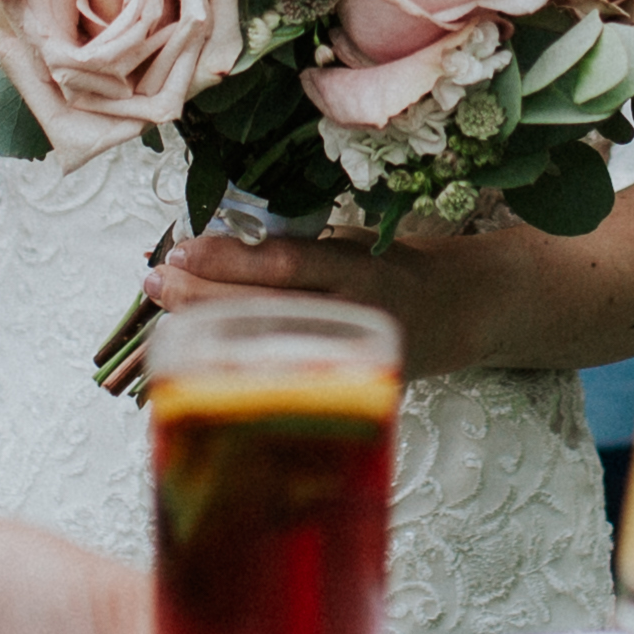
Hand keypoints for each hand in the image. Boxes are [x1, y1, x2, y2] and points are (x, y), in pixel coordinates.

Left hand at [148, 200, 633, 381]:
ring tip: (163, 307)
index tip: (182, 246)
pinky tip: (199, 354)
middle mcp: (359, 324)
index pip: (290, 268)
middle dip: (202, 299)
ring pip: (268, 348)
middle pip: (267, 313)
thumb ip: (311, 250)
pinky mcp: (348, 391)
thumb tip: (228, 241)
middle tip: (156, 278)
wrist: (477, 316)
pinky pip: (282, 377)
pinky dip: (236, 363)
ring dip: (208, 329)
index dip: (231, 260)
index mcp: (368, 278)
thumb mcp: (368, 242)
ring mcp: (353, 364)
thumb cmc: (410, 266)